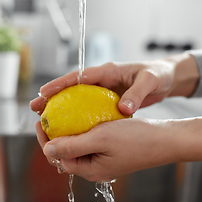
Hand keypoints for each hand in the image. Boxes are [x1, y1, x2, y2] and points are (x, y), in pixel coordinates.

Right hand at [30, 53, 199, 115]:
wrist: (166, 79)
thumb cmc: (158, 75)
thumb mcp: (149, 81)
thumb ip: (136, 94)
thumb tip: (123, 109)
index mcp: (107, 71)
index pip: (79, 76)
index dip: (60, 84)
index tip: (43, 92)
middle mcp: (100, 80)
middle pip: (70, 88)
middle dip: (52, 97)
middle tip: (34, 108)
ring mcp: (102, 91)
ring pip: (75, 100)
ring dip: (60, 109)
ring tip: (44, 121)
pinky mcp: (106, 101)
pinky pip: (87, 109)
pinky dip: (76, 117)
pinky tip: (69, 129)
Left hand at [35, 114, 201, 181]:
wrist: (166, 140)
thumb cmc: (136, 138)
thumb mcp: (101, 139)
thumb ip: (72, 146)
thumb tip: (47, 149)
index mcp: (89, 170)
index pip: (57, 157)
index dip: (45, 139)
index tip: (40, 120)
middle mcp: (95, 168)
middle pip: (66, 153)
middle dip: (54, 135)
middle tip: (49, 116)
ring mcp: (104, 161)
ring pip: (78, 147)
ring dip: (68, 132)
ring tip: (63, 115)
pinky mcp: (112, 152)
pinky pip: (91, 142)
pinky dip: (83, 130)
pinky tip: (83, 117)